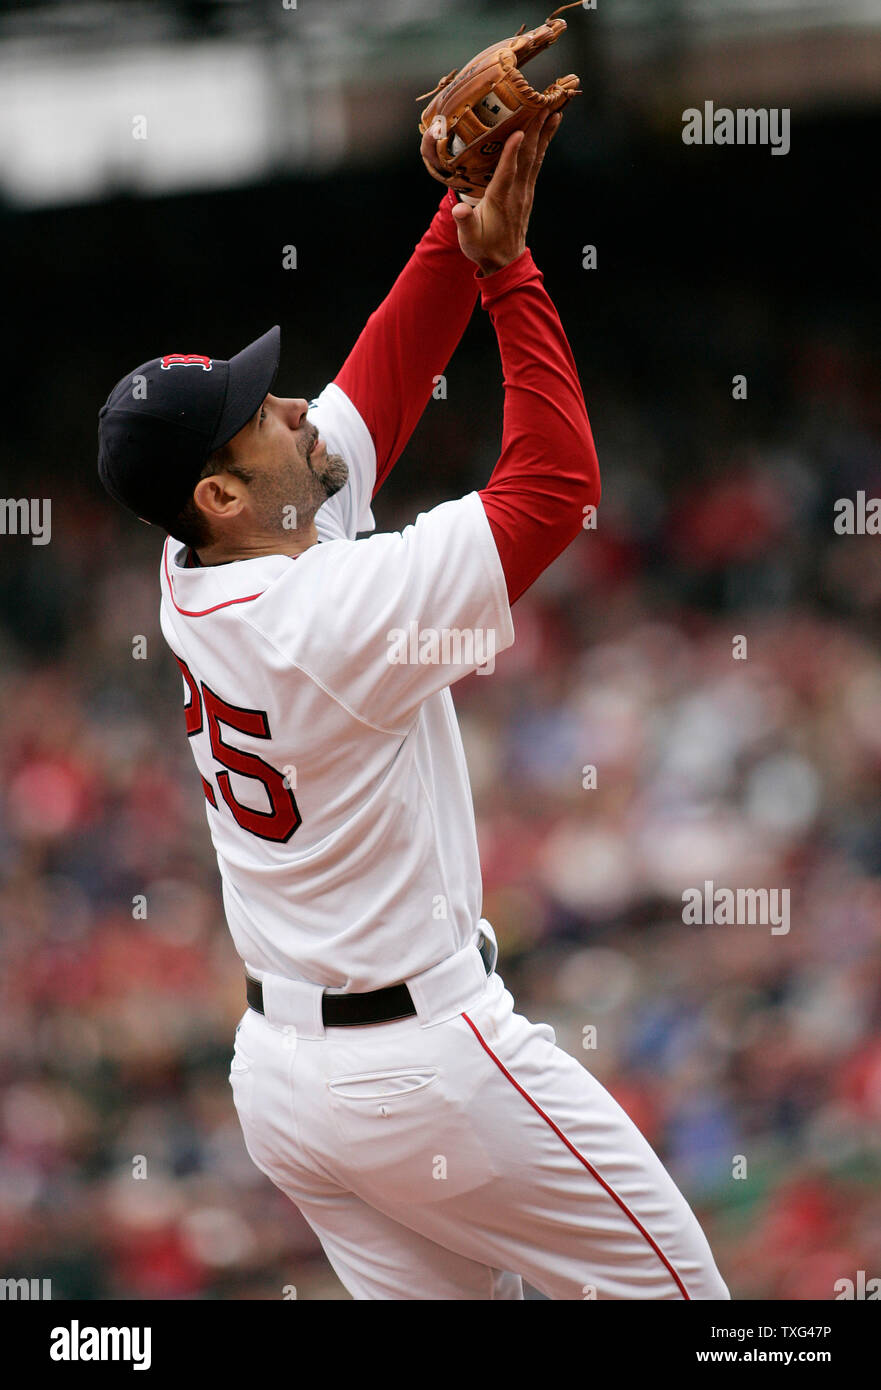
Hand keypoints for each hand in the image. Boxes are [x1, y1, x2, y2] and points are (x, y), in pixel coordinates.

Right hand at [450, 111, 561, 275]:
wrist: (504, 262)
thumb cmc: (483, 247)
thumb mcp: (468, 238)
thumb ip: (464, 221)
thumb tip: (458, 209)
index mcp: (499, 200)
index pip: (507, 173)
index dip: (512, 152)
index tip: (519, 131)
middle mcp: (517, 192)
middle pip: (527, 158)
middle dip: (535, 131)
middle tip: (543, 105)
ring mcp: (525, 191)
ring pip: (536, 157)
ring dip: (545, 133)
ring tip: (555, 110)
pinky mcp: (528, 191)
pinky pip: (537, 163)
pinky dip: (543, 144)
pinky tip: (548, 130)